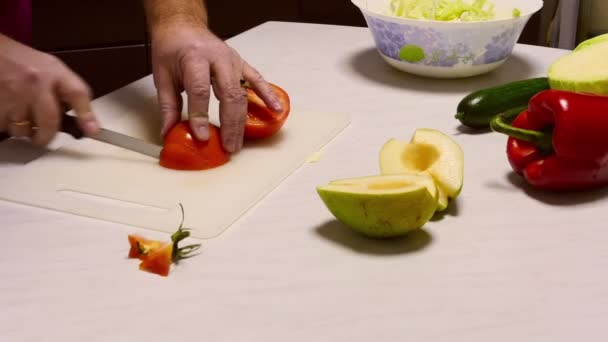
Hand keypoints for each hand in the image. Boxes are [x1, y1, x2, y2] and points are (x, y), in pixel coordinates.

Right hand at [0, 35, 98, 145]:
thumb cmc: (22, 61)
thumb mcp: (50, 68)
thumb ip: (68, 91)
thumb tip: (87, 123)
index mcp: (54, 72)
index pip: (77, 93)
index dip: (86, 115)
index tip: (93, 131)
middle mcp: (35, 82)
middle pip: (50, 122)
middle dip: (47, 136)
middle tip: (43, 138)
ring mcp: (13, 93)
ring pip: (23, 129)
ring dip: (23, 130)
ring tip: (20, 115)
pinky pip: (4, 126)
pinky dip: (6, 124)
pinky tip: (6, 110)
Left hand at [150, 24, 282, 152]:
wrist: (183, 26)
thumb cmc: (171, 50)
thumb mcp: (162, 75)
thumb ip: (168, 106)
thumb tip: (169, 134)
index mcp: (194, 58)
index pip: (200, 90)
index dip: (201, 115)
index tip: (202, 137)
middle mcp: (218, 59)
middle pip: (228, 94)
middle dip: (230, 124)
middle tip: (228, 147)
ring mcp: (233, 61)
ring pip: (242, 93)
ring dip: (242, 121)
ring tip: (238, 143)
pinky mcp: (242, 64)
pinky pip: (257, 80)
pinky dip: (267, 95)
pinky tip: (277, 109)